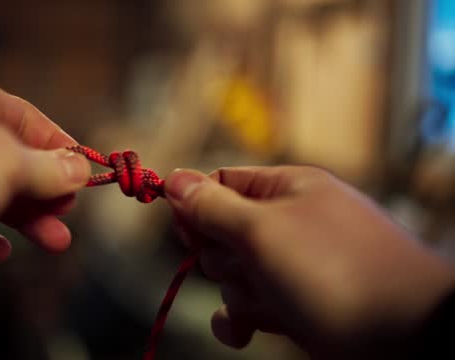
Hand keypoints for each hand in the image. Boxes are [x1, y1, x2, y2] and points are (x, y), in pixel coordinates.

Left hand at [0, 70, 89, 293]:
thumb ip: (49, 168)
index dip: (61, 148)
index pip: (28, 119)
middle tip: (69, 217)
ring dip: (23, 218)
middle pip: (9, 159)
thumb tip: (81, 168)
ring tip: (55, 242)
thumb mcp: (7, 165)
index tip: (86, 176)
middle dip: (44, 192)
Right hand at [164, 166, 454, 357]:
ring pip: (234, 274)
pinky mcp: (297, 304)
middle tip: (249, 267)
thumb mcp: (263, 230)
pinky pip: (251, 305)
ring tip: (271, 303)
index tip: (185, 234)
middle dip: (223, 258)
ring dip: (239, 294)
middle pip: (220, 233)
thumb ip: (212, 206)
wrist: (405, 336)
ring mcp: (293, 266)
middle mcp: (287, 223)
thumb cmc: (335, 273)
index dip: (194, 207)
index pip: (219, 183)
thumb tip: (172, 178)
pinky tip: (245, 332)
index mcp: (284, 188)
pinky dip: (243, 318)